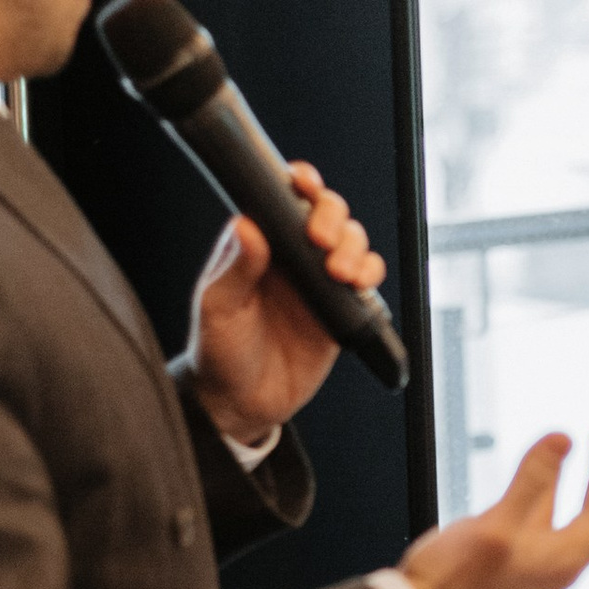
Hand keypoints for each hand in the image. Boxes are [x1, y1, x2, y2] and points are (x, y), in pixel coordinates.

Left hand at [185, 166, 385, 445]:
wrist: (242, 405)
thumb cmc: (219, 353)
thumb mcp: (217, 310)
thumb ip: (235, 269)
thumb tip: (245, 225)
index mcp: (259, 246)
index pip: (284, 198)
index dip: (301, 184)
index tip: (305, 185)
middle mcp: (291, 256)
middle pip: (327, 212)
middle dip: (333, 216)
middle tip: (321, 240)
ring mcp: (318, 281)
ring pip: (352, 241)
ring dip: (354, 246)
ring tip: (340, 272)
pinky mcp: (341, 309)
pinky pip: (366, 280)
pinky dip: (370, 273)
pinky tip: (358, 285)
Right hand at [401, 426, 588, 588]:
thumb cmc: (454, 580)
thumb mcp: (496, 527)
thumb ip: (532, 481)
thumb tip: (565, 437)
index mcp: (568, 556)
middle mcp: (564, 557)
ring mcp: (541, 553)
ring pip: (583, 505)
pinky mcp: (517, 547)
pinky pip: (553, 508)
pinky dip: (562, 480)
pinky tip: (559, 459)